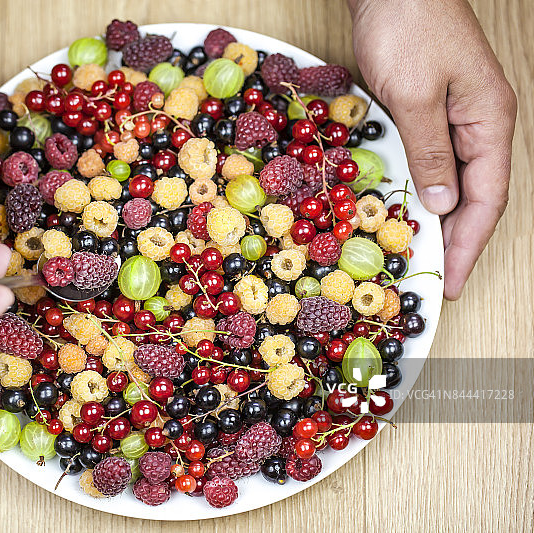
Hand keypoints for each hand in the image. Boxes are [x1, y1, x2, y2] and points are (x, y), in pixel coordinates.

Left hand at [348, 0, 515, 298]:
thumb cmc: (409, 27)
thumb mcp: (416, 96)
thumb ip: (430, 152)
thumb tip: (442, 204)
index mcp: (490, 121)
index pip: (487, 198)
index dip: (469, 244)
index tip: (450, 281)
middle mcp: (478, 123)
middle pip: (474, 195)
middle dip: (455, 240)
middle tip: (432, 278)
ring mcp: (454, 118)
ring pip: (452, 182)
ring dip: (436, 219)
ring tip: (418, 255)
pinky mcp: (427, 111)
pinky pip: (429, 162)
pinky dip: (418, 189)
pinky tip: (402, 208)